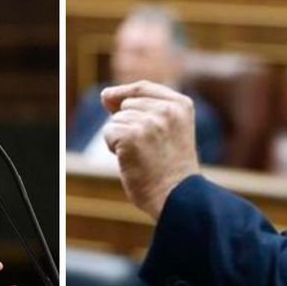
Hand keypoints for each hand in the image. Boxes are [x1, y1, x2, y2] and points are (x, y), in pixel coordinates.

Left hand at [100, 80, 200, 219]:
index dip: (123, 93)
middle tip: (147, 149)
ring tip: (142, 157)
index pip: (143, 87)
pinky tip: (131, 161)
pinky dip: (113, 148)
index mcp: (181, 105)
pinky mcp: (132, 136)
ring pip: (116, 120)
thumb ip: (144, 109)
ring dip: (121, 138)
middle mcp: (167, 110)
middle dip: (128, 124)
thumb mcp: (169, 130)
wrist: (177, 197)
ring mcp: (150, 122)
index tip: (110, 99)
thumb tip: (105, 95)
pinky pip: (109, 133)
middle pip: (126, 104)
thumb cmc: (170, 169)